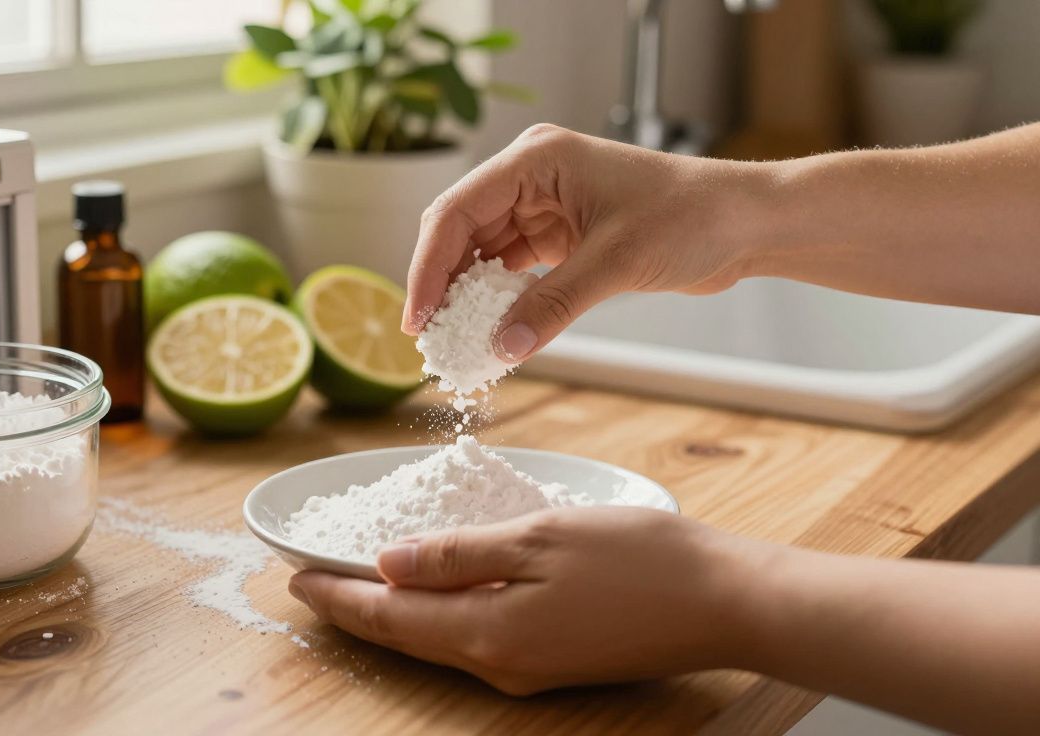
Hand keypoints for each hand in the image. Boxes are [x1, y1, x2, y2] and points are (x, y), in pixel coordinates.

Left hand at [288, 507, 764, 694]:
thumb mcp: (537, 539)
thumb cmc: (640, 561)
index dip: (336, 598)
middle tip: (312, 580)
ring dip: (394, 613)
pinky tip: (431, 588)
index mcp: (488, 636)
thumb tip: (389, 564)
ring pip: (438, 640)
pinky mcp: (551, 661)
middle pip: (406, 638)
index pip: (388, 620)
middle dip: (355, 610)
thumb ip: (457, 556)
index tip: (294, 578)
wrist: (725, 603)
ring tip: (357, 582)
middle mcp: (499, 666)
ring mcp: (527, 670)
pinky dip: (438, 614)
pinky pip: (474, 639)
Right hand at [403, 124, 771, 360]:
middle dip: (442, 284)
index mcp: (536, 159)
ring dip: (468, 297)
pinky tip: (490, 332)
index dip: (428, 267)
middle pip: (461, 231)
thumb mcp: (614, 263)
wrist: (744, 223)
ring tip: (454, 342)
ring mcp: (544, 204)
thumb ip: (552, 306)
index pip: (457, 211)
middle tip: (428, 338)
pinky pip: (512, 269)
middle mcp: (531, 176)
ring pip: (482, 253)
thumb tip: (501, 350)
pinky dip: (499, 301)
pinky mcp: (560, 233)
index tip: (417, 317)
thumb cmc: (690, 217)